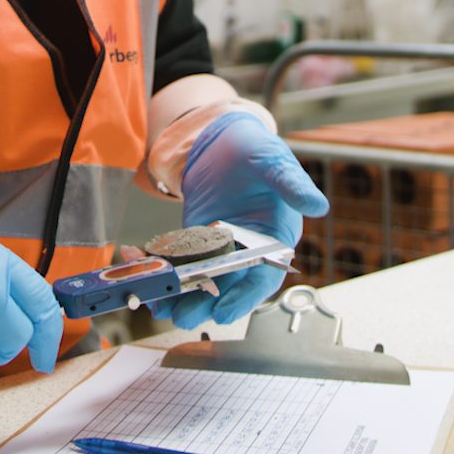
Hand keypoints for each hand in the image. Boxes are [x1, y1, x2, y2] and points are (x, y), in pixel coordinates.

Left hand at [150, 111, 327, 328]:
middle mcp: (245, 253)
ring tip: (154, 299)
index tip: (224, 312)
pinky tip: (135, 257)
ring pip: (197, 282)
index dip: (244, 298)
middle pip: (226, 289)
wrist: (225, 139)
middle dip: (203, 304)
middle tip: (181, 314)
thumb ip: (292, 185)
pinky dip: (157, 264)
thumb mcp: (275, 164)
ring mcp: (216, 250)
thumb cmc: (257, 152)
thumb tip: (318, 205)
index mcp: (273, 241)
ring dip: (175, 294)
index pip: (262, 279)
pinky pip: (175, 261)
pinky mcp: (191, 243)